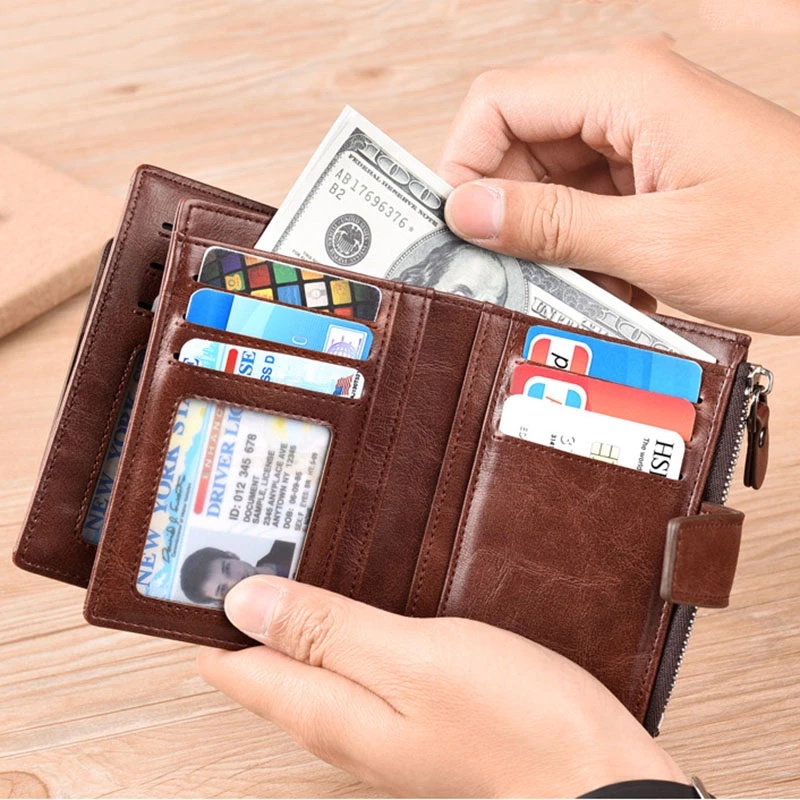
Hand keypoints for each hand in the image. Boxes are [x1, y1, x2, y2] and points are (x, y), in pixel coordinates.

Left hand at [198, 576, 685, 796]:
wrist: (595, 777)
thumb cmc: (514, 721)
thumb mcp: (412, 660)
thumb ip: (328, 632)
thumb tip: (245, 603)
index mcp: (333, 713)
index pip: (239, 666)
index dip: (209, 619)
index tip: (189, 572)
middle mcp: (348, 725)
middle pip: (271, 669)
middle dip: (245, 615)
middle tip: (228, 558)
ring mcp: (386, 722)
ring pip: (314, 664)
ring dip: (291, 619)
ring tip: (277, 571)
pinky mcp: (420, 712)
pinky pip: (358, 665)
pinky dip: (340, 629)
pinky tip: (354, 606)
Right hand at [439, 42, 799, 334]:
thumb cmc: (790, 240)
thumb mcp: (656, 241)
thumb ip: (552, 224)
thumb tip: (466, 212)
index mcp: (625, 87)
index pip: (497, 102)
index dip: (461, 164)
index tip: (454, 230)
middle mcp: (626, 98)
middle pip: (516, 141)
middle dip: (503, 211)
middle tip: (500, 275)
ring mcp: (640, 134)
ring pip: (548, 179)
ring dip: (546, 240)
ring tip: (569, 289)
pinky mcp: (651, 170)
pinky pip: (585, 202)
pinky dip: (581, 248)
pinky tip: (608, 286)